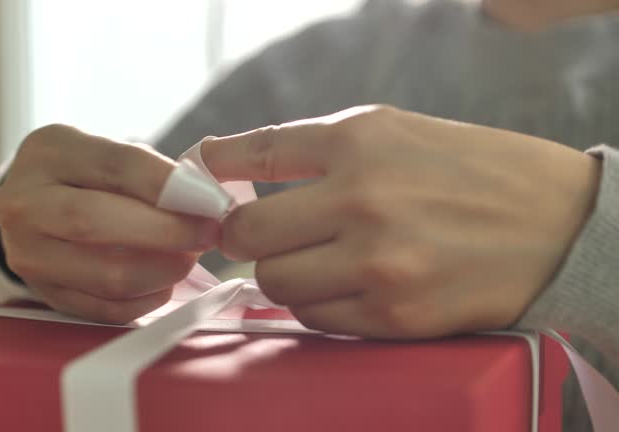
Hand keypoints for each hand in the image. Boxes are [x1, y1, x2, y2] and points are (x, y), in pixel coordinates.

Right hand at [0, 125, 218, 322]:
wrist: (31, 207)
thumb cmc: (84, 175)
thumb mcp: (105, 152)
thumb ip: (149, 171)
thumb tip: (203, 200)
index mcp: (48, 152)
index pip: (116, 165)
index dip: (170, 186)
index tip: (210, 200)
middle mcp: (24, 202)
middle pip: (96, 221)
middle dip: (166, 231)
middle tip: (207, 233)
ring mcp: (27, 253)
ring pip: (105, 274)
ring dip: (162, 270)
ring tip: (189, 257)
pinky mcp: (44, 293)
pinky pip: (104, 308)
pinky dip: (146, 299)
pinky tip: (165, 282)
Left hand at [203, 106, 599, 337]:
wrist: (557, 223)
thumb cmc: (469, 172)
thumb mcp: (392, 132)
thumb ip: (311, 148)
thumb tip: (227, 161)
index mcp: (359, 141)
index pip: (253, 154)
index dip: (214, 170)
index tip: (203, 182)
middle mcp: (363, 199)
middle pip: (246, 234)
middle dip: (242, 237)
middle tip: (260, 235)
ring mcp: (379, 263)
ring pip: (273, 284)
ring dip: (281, 274)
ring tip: (313, 260)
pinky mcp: (395, 316)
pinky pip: (315, 319)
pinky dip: (318, 304)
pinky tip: (346, 285)